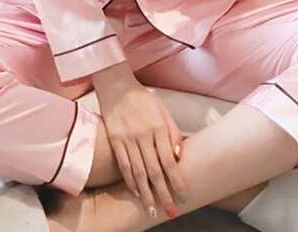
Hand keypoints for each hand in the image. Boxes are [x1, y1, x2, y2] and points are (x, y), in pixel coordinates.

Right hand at [92, 63, 186, 218]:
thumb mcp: (163, 111)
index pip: (169, 160)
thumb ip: (172, 133)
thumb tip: (179, 157)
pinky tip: (136, 192)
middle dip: (163, 194)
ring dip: (146, 194)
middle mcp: (142, 135)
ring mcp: (127, 138)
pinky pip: (123, 165)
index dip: (176, 180)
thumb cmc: (143, 99)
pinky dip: (130, 180)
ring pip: (138, 172)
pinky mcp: (114, 140)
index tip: (183, 196)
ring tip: (152, 210)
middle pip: (154, 171)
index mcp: (157, 127)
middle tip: (170, 211)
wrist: (117, 86)